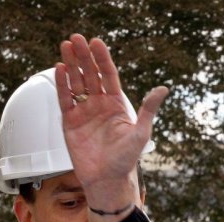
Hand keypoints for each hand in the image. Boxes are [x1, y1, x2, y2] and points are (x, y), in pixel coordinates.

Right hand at [56, 34, 167, 218]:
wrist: (107, 180)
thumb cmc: (125, 160)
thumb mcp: (141, 133)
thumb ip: (149, 110)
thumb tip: (163, 90)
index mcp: (116, 105)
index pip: (108, 75)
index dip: (102, 59)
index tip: (96, 43)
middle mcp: (99, 105)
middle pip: (90, 74)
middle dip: (83, 56)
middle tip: (76, 39)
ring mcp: (84, 112)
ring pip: (76, 83)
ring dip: (71, 65)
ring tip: (65, 46)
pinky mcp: (70, 122)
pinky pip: (65, 99)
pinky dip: (62, 85)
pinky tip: (60, 69)